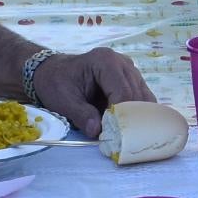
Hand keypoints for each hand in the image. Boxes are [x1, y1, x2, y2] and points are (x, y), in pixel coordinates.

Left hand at [29, 46, 151, 136]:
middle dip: (129, 117)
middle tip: (119, 137)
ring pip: (144, 97)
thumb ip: (81, 114)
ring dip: (136, 116)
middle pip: (136, 95)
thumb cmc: (56, 83)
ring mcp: (130, 70)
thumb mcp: (63, 100)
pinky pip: (142, 98)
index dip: (120, 114)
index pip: (123, 91)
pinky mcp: (133, 80)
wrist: (53, 72)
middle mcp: (122, 63)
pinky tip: (128, 125)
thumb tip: (97, 132)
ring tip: (124, 132)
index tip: (112, 133)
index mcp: (105, 61)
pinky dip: (137, 113)